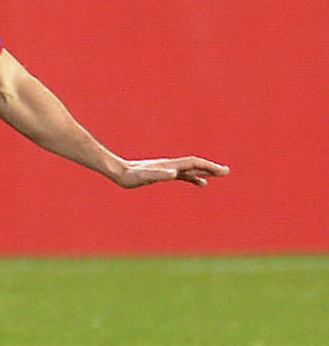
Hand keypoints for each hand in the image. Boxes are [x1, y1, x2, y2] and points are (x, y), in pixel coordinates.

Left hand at [113, 156, 229, 187]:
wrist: (118, 172)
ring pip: (190, 169)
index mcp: (169, 166)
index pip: (193, 163)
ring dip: (205, 171)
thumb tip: (174, 173)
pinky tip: (200, 182)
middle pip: (195, 164)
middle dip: (211, 167)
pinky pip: (183, 175)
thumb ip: (159, 175)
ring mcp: (167, 169)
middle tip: (227, 171)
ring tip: (218, 175)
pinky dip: (194, 177)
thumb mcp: (144, 177)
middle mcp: (170, 165)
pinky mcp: (163, 173)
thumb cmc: (130, 176)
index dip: (208, 166)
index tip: (222, 170)